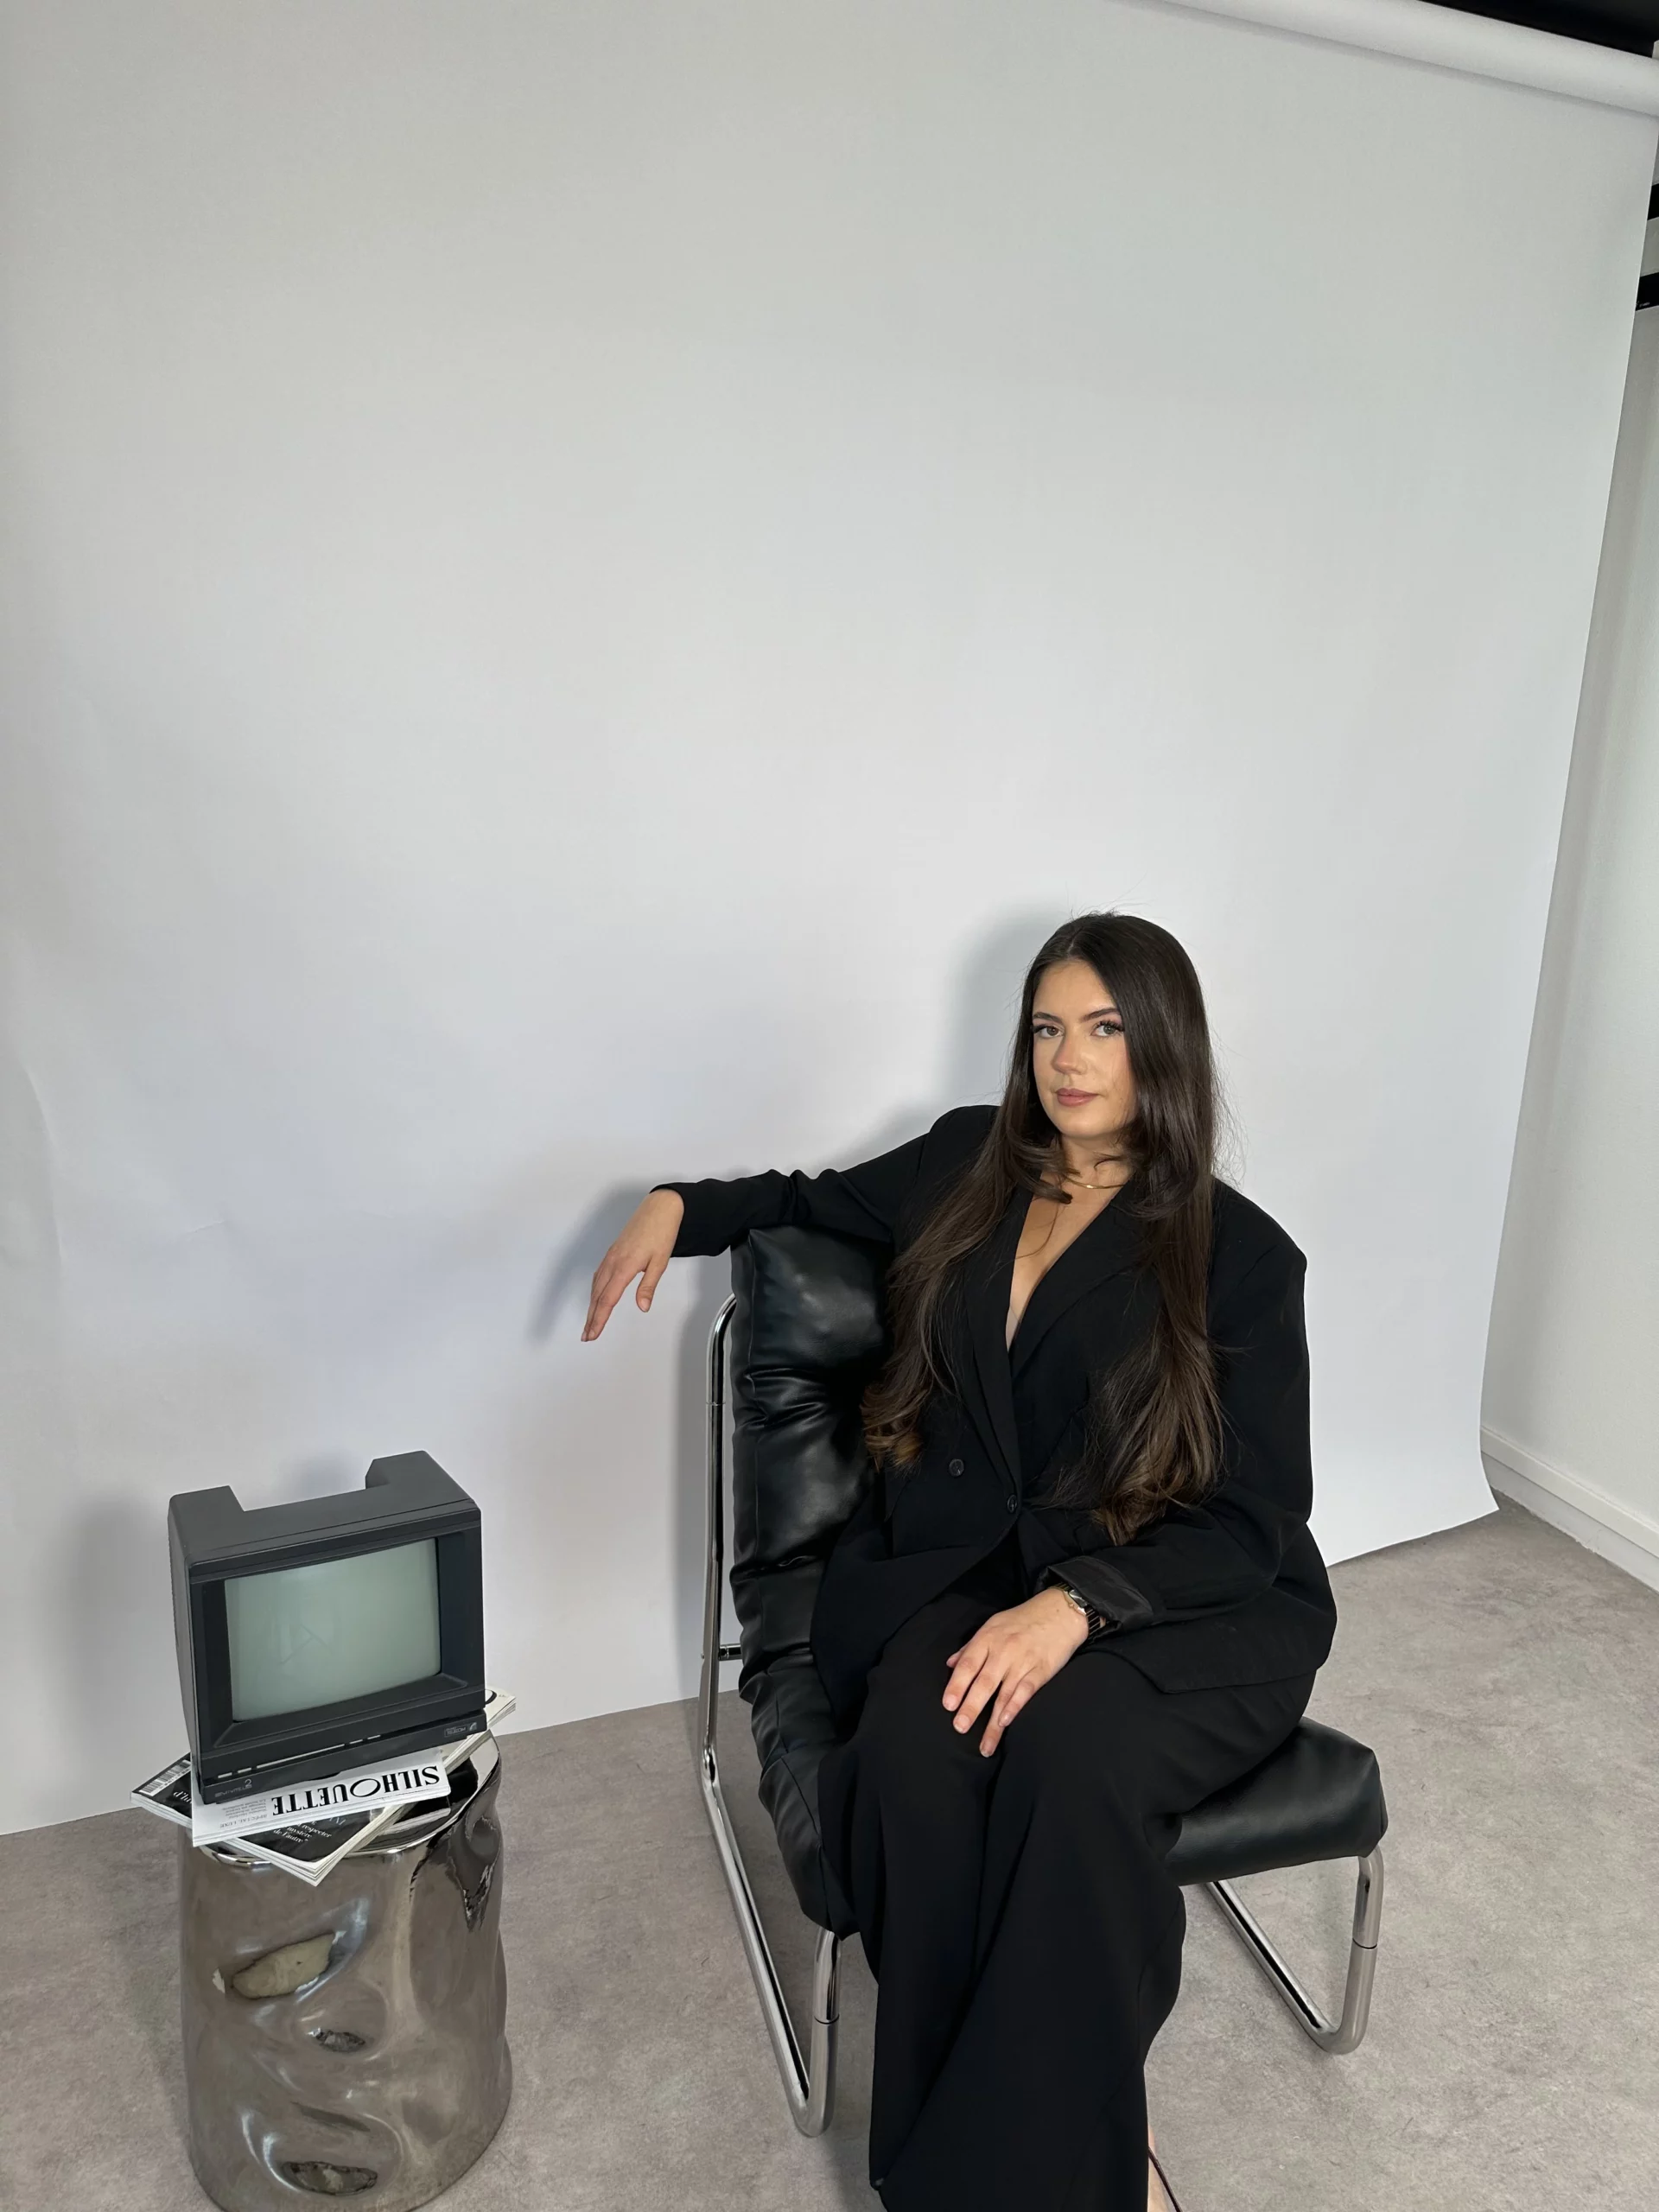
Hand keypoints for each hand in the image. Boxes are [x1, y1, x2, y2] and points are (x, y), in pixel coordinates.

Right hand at [582, 1190, 685, 1340]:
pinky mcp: (613, 1252)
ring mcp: (611, 1256)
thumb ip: (648, 1286)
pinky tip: (596, 1297)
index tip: (593, 1333)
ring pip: (596, 1286)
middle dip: (591, 1317)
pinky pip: (599, 1275)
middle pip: (597, 1295)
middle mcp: (613, 1261)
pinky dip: (595, 1290)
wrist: (659, 1209)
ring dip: (591, 1305)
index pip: (608, 1299)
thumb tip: (642, 1307)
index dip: (599, 1319)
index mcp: (624, 1266)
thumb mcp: (660, 1262)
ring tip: (589, 1322)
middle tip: (587, 1335)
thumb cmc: (661, 1232)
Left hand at [943, 1588, 1087, 1756]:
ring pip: (1003, 1695)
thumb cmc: (1023, 1619)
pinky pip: (1025, 1691)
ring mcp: (1022, 1662)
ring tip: (984, 1745)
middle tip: (960, 1727)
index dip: (957, 1685)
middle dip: (971, 1707)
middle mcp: (1003, 1651)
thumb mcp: (993, 1625)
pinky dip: (1015, 1707)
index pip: (968, 1664)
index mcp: (987, 1638)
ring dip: (993, 1723)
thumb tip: (951, 1665)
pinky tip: (1006, 1722)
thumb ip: (971, 1647)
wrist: (1060, 1612)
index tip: (948, 1705)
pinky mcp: (1041, 1671)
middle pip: (983, 1683)